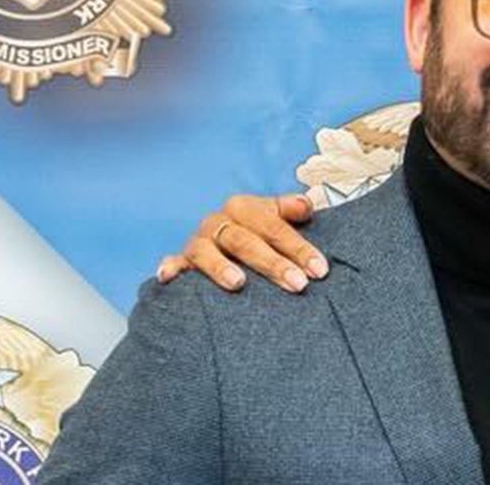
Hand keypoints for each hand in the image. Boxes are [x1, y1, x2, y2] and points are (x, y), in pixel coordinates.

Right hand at [157, 194, 325, 293]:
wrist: (225, 241)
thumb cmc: (257, 232)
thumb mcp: (275, 217)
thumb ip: (291, 210)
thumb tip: (306, 206)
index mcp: (244, 208)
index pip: (274, 226)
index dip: (299, 247)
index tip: (320, 270)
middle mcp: (219, 222)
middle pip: (245, 241)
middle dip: (273, 263)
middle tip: (298, 284)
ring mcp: (198, 242)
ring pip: (206, 252)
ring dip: (220, 266)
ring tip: (238, 283)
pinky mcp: (181, 262)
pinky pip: (174, 264)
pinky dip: (170, 269)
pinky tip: (168, 278)